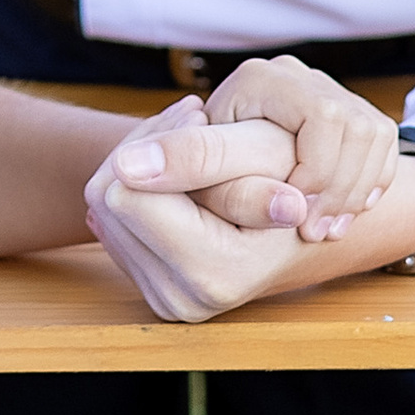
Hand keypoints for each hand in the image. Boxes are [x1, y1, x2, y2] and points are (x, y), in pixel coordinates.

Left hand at [89, 99, 309, 323]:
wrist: (312, 216)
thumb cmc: (298, 173)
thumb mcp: (262, 149)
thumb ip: (197, 155)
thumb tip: (125, 169)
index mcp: (216, 273)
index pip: (127, 195)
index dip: (159, 142)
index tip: (200, 113)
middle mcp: (186, 301)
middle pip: (107, 202)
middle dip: (143, 150)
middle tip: (196, 120)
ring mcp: (168, 301)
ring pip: (101, 209)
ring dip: (137, 164)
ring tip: (191, 144)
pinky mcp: (155, 291)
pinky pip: (112, 224)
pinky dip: (139, 190)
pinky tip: (180, 176)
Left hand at [199, 57, 395, 239]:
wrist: (240, 164)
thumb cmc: (213, 166)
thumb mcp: (198, 165)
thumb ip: (185, 163)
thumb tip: (132, 169)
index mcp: (260, 80)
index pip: (319, 115)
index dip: (313, 171)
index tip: (293, 217)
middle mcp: (300, 76)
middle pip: (354, 127)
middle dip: (338, 187)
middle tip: (313, 231)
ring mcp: (332, 92)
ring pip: (375, 136)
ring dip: (355, 192)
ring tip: (324, 229)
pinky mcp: (360, 115)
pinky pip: (385, 148)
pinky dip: (370, 186)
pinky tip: (342, 215)